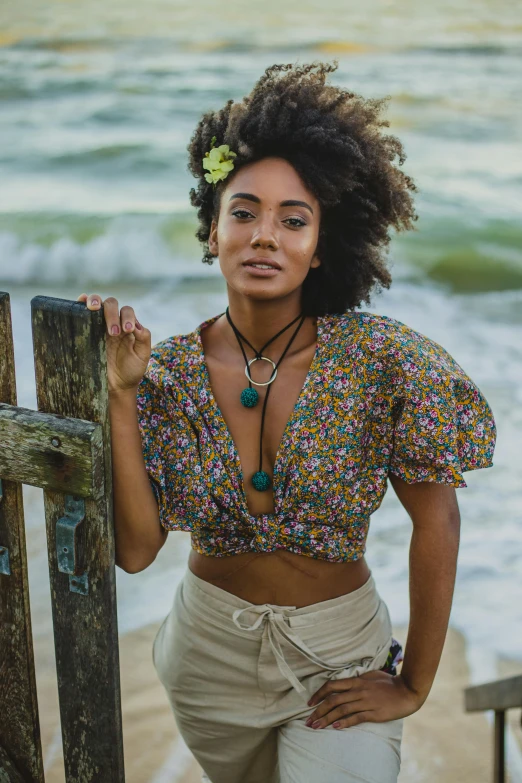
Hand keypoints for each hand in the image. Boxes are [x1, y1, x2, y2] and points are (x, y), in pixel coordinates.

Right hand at [76, 293, 151, 394]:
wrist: (116, 386)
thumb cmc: (131, 371)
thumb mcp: (142, 356)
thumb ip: (144, 338)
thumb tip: (137, 325)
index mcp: (128, 326)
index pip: (127, 311)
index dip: (127, 317)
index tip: (128, 331)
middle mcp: (113, 322)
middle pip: (111, 305)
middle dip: (112, 314)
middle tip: (114, 333)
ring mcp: (98, 326)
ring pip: (96, 304)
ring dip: (95, 301)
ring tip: (94, 308)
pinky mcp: (86, 331)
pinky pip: (81, 313)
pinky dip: (80, 304)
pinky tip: (81, 302)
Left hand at [305, 671, 422, 729]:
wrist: (406, 691)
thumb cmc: (389, 682)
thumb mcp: (371, 675)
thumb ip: (357, 679)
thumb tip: (345, 682)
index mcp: (356, 681)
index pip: (332, 686)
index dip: (319, 694)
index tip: (310, 703)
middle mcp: (358, 691)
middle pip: (333, 700)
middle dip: (318, 710)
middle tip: (308, 721)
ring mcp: (366, 702)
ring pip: (341, 710)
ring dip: (327, 719)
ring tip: (316, 727)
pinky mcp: (373, 713)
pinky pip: (356, 718)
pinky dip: (344, 722)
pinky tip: (335, 727)